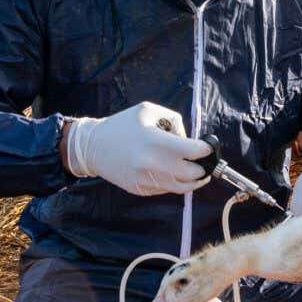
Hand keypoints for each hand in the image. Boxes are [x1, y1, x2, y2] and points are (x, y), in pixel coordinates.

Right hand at [63, 102, 211, 196]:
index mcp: (154, 141)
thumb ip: (174, 121)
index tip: (209, 147)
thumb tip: (189, 139)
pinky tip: (176, 174)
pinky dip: (176, 183)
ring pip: (183, 188)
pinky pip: (167, 190)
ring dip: (195, 180)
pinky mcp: (141, 190)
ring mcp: (146, 180)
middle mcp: (151, 164)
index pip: (192, 151)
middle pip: (192, 174)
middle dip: (203, 167)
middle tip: (205, 161)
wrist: (93, 147)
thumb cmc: (122, 125)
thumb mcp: (148, 111)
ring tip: (199, 173)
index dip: (206, 150)